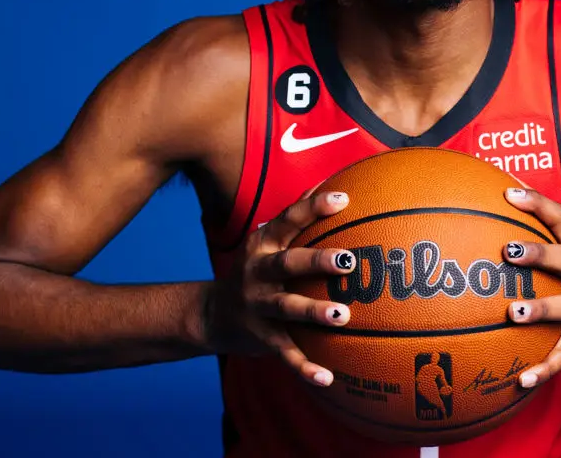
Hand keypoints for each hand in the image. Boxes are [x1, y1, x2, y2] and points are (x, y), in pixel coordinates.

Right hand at [205, 190, 354, 386]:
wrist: (211, 315)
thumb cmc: (256, 270)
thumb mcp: (267, 240)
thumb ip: (296, 215)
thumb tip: (329, 183)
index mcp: (263, 245)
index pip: (289, 220)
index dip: (313, 208)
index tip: (342, 199)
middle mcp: (258, 272)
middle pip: (288, 263)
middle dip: (318, 261)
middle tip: (349, 262)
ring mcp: (257, 306)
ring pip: (287, 308)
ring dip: (314, 312)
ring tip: (343, 316)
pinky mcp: (260, 337)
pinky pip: (285, 353)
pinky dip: (304, 366)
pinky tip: (328, 377)